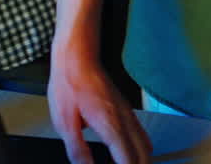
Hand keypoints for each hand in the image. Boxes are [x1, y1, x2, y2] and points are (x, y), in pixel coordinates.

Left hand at [49, 31, 150, 163]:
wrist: (78, 58)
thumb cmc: (69, 85)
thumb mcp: (64, 123)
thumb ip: (77, 150)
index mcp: (110, 126)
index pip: (128, 161)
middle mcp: (125, 120)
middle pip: (144, 155)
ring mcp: (128, 114)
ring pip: (146, 145)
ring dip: (140, 161)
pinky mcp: (126, 109)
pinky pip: (140, 134)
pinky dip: (138, 150)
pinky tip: (124, 154)